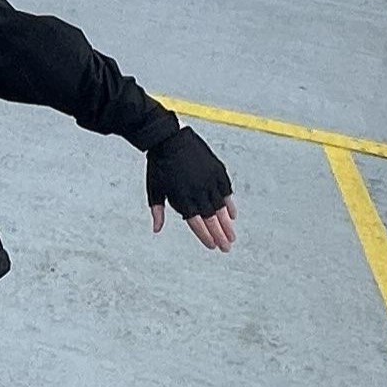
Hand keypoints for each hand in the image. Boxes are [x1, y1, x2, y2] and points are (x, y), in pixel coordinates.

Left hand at [143, 126, 236, 251]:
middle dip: (220, 235)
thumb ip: (157, 211)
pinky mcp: (216, 170)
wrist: (168, 138)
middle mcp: (197, 190)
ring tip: (232, 237)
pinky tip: (232, 215)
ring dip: (227, 224)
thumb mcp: (154, 189)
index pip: (196, 222)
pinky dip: (230, 204)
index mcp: (181, 197)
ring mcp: (209, 179)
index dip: (204, 236)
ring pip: (220, 207)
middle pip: (211, 218)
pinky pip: (226, 190)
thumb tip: (156, 230)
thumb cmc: (158, 165)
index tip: (212, 246)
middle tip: (227, 248)